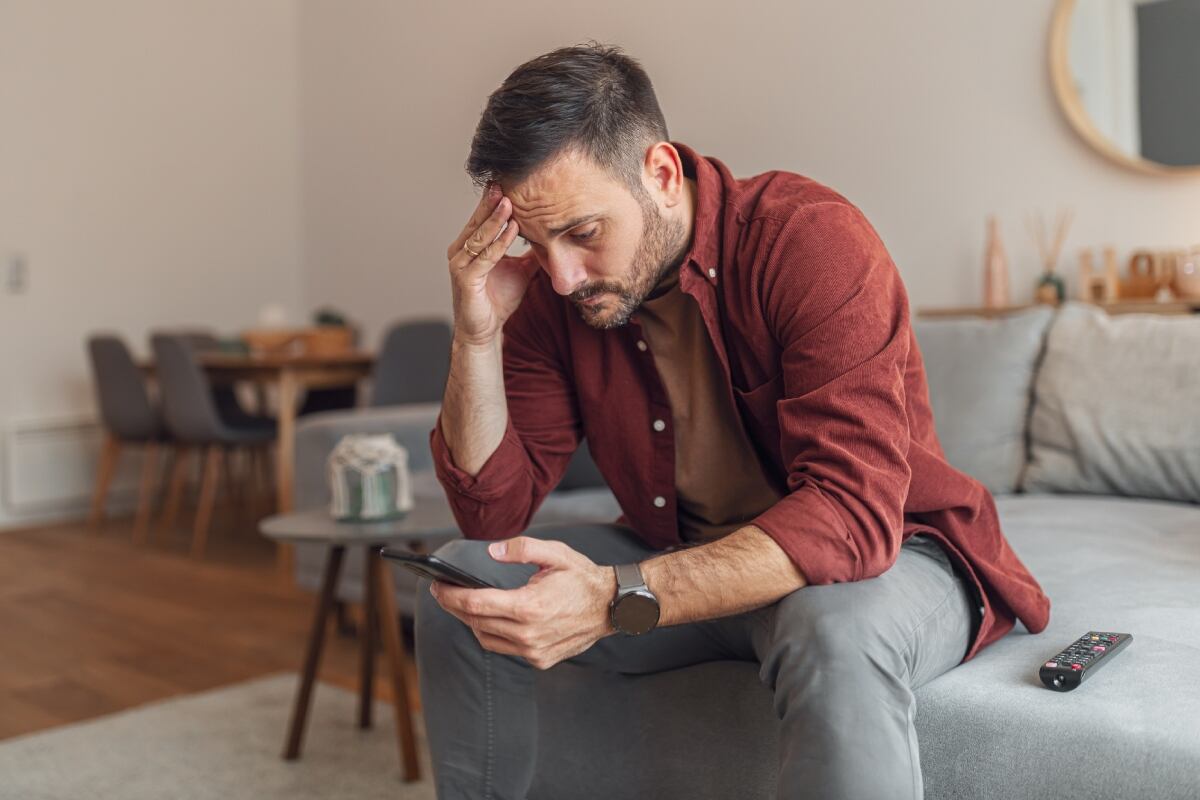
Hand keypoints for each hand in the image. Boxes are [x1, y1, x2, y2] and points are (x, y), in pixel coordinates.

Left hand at [428, 536, 617, 669]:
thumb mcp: (555, 553)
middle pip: (475, 622)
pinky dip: (493, 634)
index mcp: (528, 606)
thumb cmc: (583, 578)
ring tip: (464, 605)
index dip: (450, 595)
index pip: (475, 604)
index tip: (436, 586)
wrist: (613, 607)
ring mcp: (534, 651)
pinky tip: (492, 619)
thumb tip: (492, 552)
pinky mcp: (540, 660)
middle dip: (454, 606)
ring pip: (486, 639)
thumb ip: (521, 548)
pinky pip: (505, 648)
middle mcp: (528, 634)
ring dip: (472, 622)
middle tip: (442, 592)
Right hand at [445, 183, 539, 346]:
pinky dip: (499, 243)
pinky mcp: (466, 280)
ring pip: (480, 237)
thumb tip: (550, 237)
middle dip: (492, 202)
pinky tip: (512, 230)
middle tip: (504, 181)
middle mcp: (460, 252)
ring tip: (510, 202)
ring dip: (496, 219)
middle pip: (478, 222)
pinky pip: (485, 257)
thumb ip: (530, 253)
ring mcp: (460, 265)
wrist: (485, 330)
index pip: (482, 218)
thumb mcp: (520, 270)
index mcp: (469, 247)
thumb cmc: (498, 300)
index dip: (493, 201)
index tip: (509, 183)